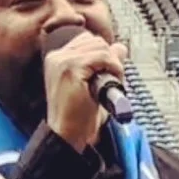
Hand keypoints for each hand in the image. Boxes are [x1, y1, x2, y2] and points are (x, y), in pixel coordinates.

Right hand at [45, 31, 126, 151]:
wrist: (68, 137)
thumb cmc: (78, 119)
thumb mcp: (93, 87)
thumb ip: (105, 64)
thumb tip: (121, 47)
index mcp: (58, 60)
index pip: (87, 41)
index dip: (103, 55)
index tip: (109, 73)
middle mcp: (57, 57)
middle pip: (95, 41)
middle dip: (110, 58)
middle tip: (114, 80)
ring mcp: (62, 61)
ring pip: (100, 46)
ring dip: (113, 64)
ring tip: (113, 83)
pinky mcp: (71, 68)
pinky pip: (102, 56)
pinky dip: (113, 68)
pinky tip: (114, 82)